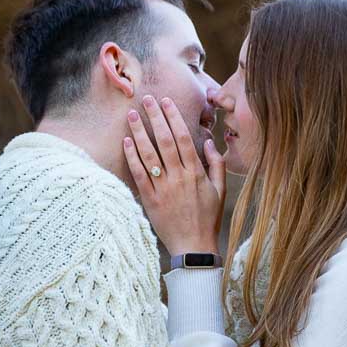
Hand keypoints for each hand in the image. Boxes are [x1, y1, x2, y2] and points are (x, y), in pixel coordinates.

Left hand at [123, 95, 226, 254]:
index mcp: (196, 172)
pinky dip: (132, 157)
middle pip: (164, 140)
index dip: (173, 117)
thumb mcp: (220, 191)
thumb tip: (208, 142)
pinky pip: (139, 174)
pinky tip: (126, 142)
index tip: (166, 101)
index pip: (183, 138)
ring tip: (132, 115)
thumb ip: (216, 164)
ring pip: (149, 154)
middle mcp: (179, 177)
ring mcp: (163, 188)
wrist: (194, 248)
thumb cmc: (208, 219)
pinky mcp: (150, 200)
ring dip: (139, 133)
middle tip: (146, 99)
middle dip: (155, 117)